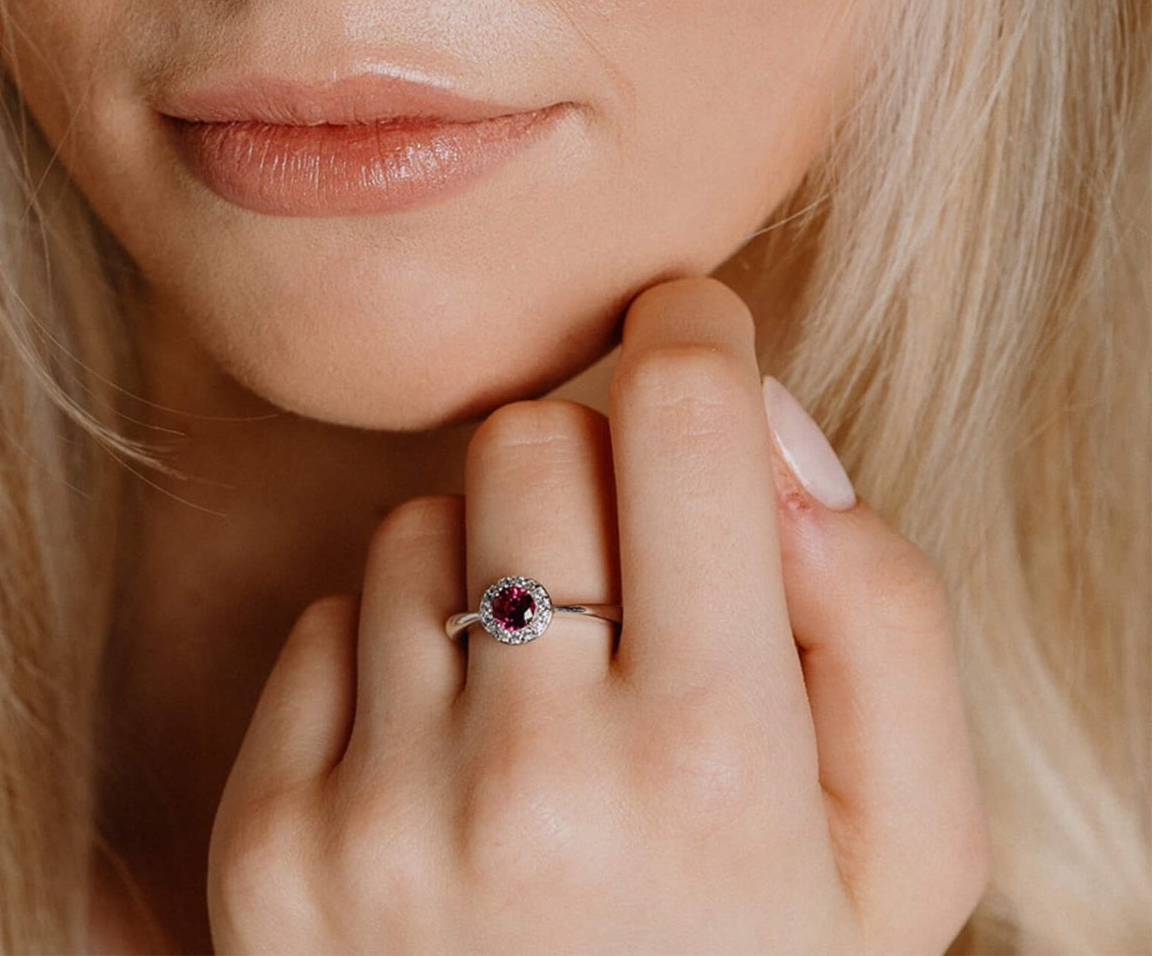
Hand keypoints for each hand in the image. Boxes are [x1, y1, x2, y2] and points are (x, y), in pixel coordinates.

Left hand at [206, 278, 991, 953]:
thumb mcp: (903, 847)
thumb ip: (880, 616)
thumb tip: (764, 425)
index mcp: (713, 763)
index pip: (680, 415)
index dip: (696, 333)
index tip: (691, 322)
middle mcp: (529, 783)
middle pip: (530, 435)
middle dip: (594, 475)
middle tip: (632, 587)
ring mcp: (378, 819)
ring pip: (415, 517)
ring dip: (487, 572)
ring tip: (538, 706)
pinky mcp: (268, 848)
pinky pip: (323, 622)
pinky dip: (388, 660)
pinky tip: (447, 765)